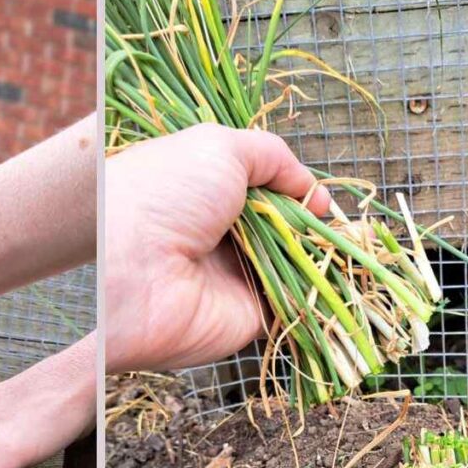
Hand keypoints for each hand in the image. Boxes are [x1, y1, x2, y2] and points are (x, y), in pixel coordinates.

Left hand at [104, 123, 329, 372]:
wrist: (130, 269)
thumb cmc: (165, 195)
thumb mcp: (219, 148)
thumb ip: (271, 157)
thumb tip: (309, 187)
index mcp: (212, 196)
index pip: (268, 194)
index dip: (298, 196)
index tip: (319, 201)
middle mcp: (223, 238)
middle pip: (287, 232)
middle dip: (313, 229)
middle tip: (331, 227)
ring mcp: (236, 280)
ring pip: (297, 269)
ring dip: (320, 260)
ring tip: (338, 251)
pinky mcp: (247, 319)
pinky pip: (293, 308)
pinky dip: (315, 297)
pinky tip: (332, 282)